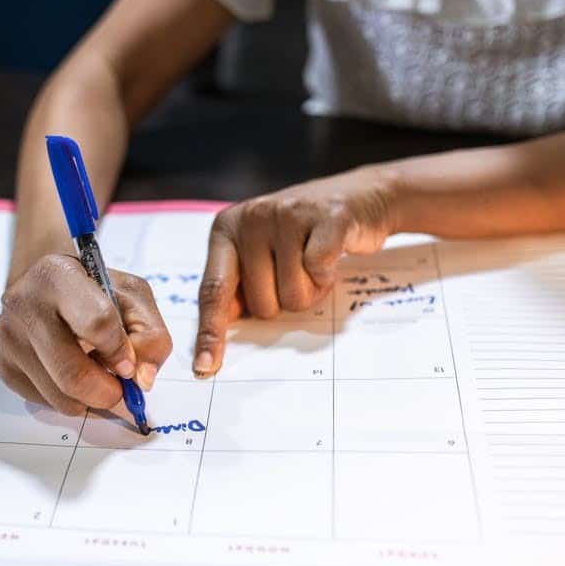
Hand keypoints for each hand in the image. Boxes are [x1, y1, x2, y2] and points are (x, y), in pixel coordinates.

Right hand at [0, 254, 172, 417]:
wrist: (48, 286)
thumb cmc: (94, 290)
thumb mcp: (132, 296)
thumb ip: (150, 335)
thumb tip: (142, 379)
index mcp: (57, 275)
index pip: (97, 323)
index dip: (120, 352)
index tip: (129, 364)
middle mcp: (23, 303)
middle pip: (72, 373)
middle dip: (107, 392)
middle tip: (120, 391)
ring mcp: (7, 336)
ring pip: (58, 396)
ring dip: (88, 399)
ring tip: (96, 376)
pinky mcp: (1, 363)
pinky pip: (42, 401)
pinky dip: (66, 398)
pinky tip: (71, 373)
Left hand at [193, 166, 398, 376]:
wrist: (358, 197)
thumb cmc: (302, 237)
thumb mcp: (260, 254)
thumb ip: (237, 286)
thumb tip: (216, 337)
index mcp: (226, 229)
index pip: (213, 290)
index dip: (211, 332)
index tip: (206, 368)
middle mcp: (250, 218)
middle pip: (262, 304)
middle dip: (285, 301)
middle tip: (297, 271)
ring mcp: (287, 214)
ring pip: (293, 294)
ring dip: (311, 290)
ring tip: (315, 262)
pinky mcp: (326, 216)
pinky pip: (319, 271)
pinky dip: (328, 276)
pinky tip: (331, 256)